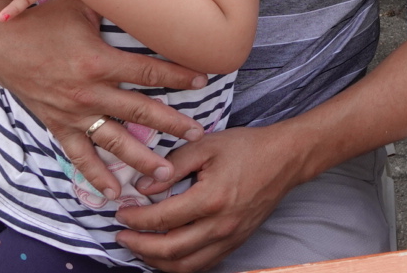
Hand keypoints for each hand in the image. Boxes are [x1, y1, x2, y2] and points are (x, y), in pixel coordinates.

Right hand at [0, 0, 208, 199]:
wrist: (3, 41)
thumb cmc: (45, 18)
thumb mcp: (83, 4)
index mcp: (99, 61)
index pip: (148, 72)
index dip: (178, 76)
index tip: (203, 81)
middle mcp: (89, 91)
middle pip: (139, 112)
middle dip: (171, 124)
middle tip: (197, 133)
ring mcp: (73, 112)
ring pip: (113, 141)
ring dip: (140, 159)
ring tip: (165, 174)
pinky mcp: (57, 124)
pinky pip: (79, 155)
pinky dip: (96, 175)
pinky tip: (114, 193)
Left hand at [114, 126, 303, 272]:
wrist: (285, 159)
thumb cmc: (246, 147)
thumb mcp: (206, 145)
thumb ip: (172, 165)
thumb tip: (142, 186)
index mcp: (211, 199)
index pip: (163, 219)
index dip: (136, 218)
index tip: (121, 212)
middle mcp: (221, 226)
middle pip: (170, 251)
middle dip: (140, 246)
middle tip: (121, 235)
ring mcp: (230, 238)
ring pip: (185, 266)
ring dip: (157, 261)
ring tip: (140, 247)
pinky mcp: (235, 243)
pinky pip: (203, 265)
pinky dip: (179, 265)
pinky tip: (166, 253)